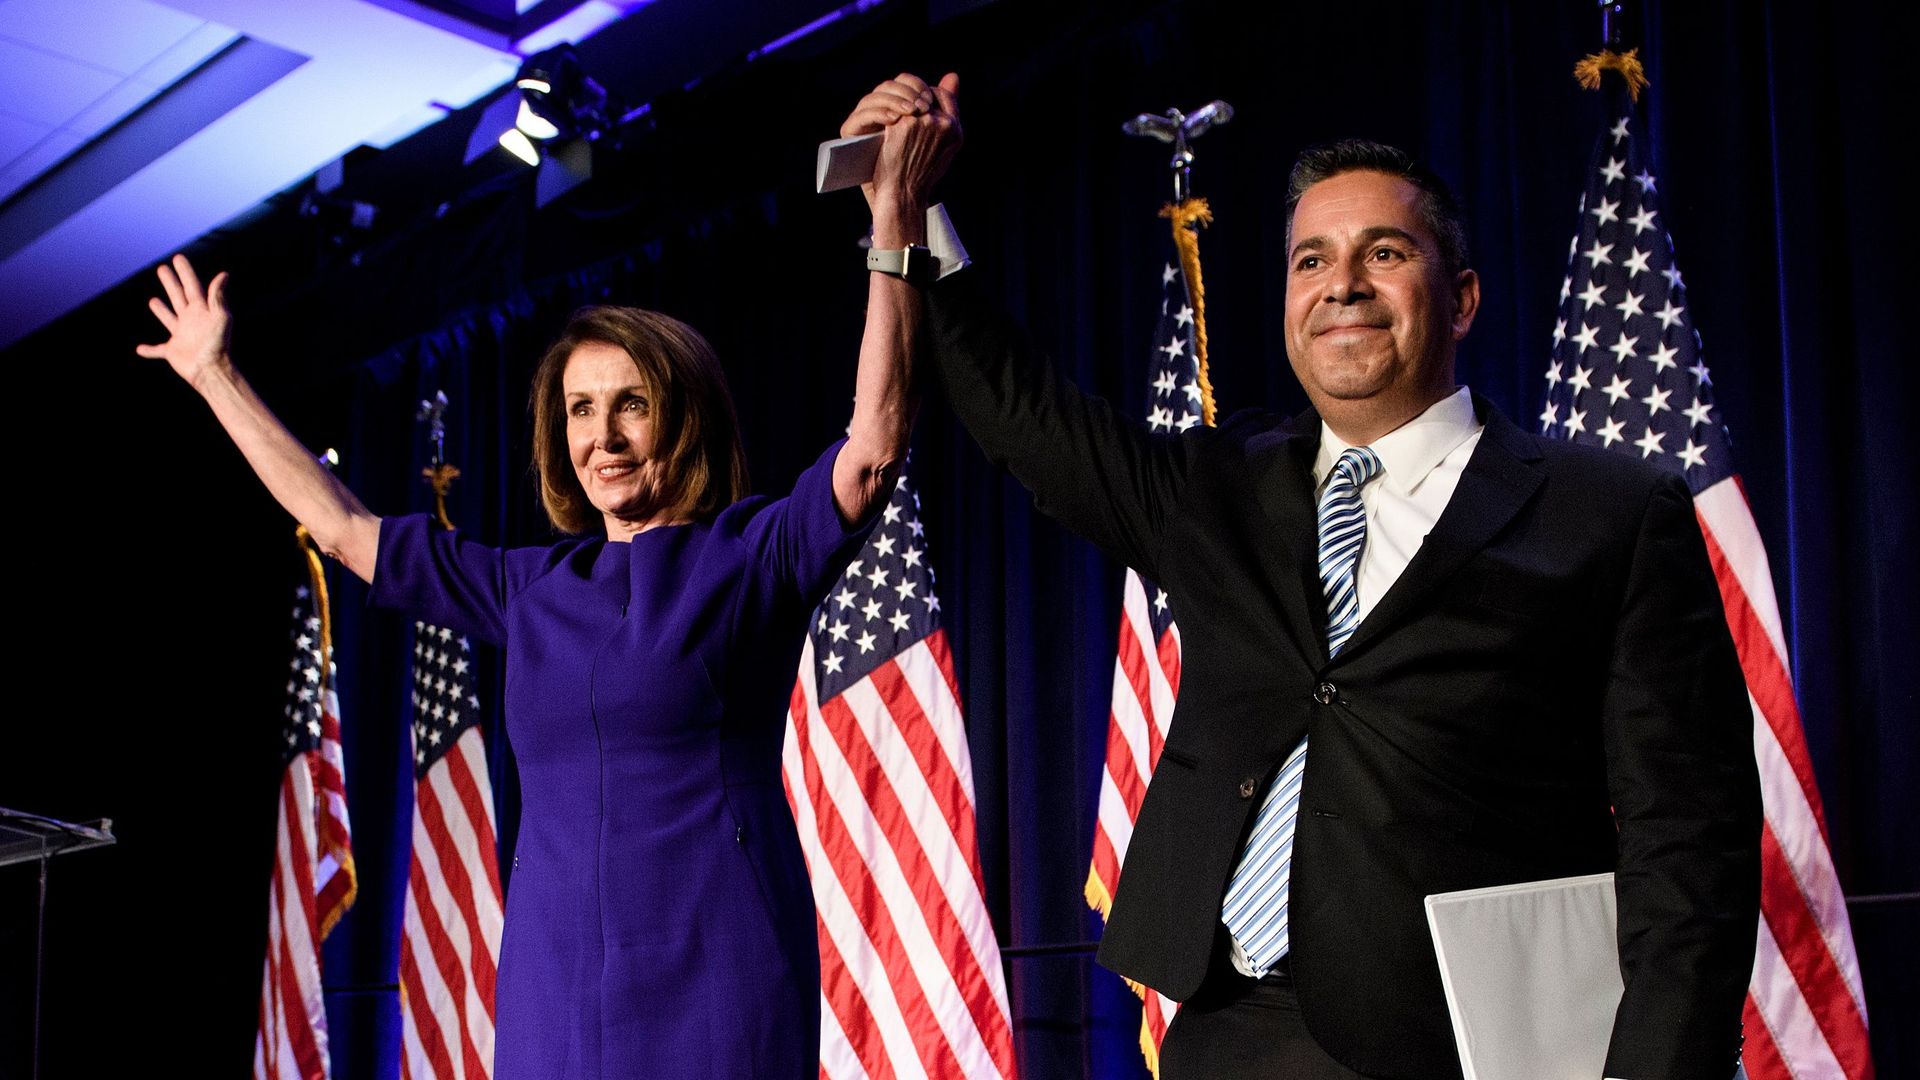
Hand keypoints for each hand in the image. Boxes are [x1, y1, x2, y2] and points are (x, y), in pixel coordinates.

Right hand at [136, 254, 231, 388]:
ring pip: (169, 318)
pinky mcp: (173, 352)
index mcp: (201, 311)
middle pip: (178, 297)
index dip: (185, 272)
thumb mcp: (221, 317)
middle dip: (170, 283)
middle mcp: (191, 321)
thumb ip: (218, 296)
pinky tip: (139, 349)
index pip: (191, 286)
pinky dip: (149, 350)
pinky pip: (157, 350)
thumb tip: (223, 274)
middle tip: (162, 269)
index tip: (177, 258)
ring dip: (161, 310)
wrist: (211, 369)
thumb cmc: (218, 344)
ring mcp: (181, 336)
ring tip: (153, 300)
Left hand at [839, 72, 961, 238]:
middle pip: (925, 94)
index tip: (918, 105)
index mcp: (955, 130)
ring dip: (899, 103)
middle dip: (913, 99)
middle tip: (902, 111)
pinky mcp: (905, 124)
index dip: (929, 96)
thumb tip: (953, 75)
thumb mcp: (944, 147)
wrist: (904, 195)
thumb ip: (948, 115)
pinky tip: (882, 124)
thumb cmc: (921, 175)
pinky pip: (894, 108)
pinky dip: (887, 113)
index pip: (945, 95)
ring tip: (891, 117)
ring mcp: (924, 122)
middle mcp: (943, 124)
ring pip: (909, 99)